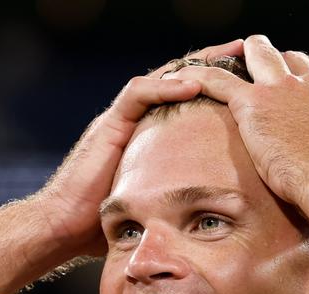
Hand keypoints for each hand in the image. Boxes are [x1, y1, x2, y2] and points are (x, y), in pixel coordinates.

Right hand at [32, 40, 244, 257]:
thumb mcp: (153, 206)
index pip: (184, 98)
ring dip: (194, 66)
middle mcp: (134, 121)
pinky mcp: (108, 126)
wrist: (62, 229)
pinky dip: (164, 87)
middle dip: (211, 63)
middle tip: (243, 50)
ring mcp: (120, 120)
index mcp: (147, 135)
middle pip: (176, 78)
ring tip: (226, 57)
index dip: (215, 84)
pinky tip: (192, 84)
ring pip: (160, 77)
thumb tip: (212, 214)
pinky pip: (137, 94)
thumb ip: (175, 197)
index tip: (246, 78)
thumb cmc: (103, 226)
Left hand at [165, 35, 308, 206]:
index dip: (307, 89)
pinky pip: (218, 80)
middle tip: (263, 74)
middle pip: (294, 59)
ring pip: (259, 53)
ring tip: (227, 61)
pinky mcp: (254, 103)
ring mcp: (284, 89)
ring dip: (244, 56)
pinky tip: (183, 81)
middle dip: (279, 64)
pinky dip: (200, 78)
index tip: (296, 102)